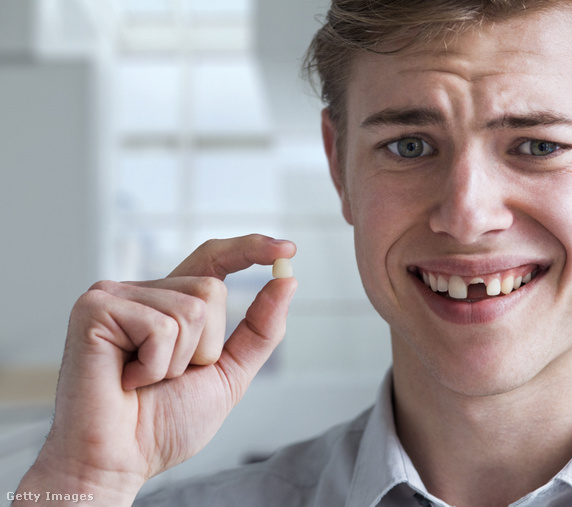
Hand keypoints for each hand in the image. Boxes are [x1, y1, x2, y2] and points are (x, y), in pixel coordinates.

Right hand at [15, 235, 296, 504]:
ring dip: (179, 361)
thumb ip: (259, 329)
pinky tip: (127, 381)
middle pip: (212, 289)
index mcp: (170, 302)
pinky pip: (161, 327)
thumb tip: (288, 280)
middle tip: (167, 376)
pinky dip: (154, 366)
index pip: (215, 259)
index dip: (251, 248)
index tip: (288, 248)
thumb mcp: (228, 373)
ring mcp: (115, 295)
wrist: (119, 462)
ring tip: (144, 380)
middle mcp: (143, 291)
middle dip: (206, 346)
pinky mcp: (95, 308)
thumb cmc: (163, 423)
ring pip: (192, 309)